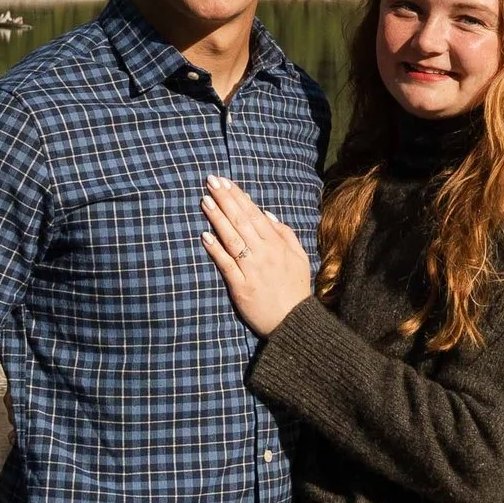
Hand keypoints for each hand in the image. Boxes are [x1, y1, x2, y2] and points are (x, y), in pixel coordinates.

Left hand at [202, 176, 315, 335]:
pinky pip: (226, 264)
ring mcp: (251, 269)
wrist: (294, 321)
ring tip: (205, 201)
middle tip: (211, 181)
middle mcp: (264, 253)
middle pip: (241, 221)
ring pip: (232, 238)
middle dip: (225, 199)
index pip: (254, 214)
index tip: (225, 182)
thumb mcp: (298, 257)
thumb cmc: (295, 288)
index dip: (238, 196)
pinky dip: (215, 250)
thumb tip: (266, 214)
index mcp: (277, 244)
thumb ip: (285, 234)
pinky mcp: (241, 286)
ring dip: (217, 218)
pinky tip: (204, 236)